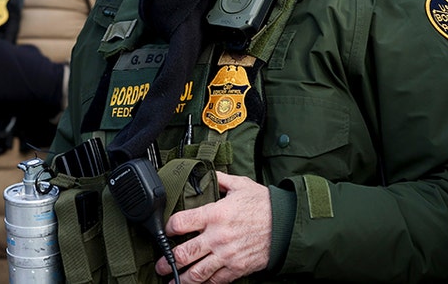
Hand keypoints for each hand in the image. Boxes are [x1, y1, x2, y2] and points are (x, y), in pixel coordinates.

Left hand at [156, 172, 271, 283]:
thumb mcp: (241, 185)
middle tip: (159, 265)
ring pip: (198, 272)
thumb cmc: (265, 204)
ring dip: (181, 278)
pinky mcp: (237, 268)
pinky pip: (217, 280)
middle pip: (184, 253)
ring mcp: (227, 255)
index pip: (181, 223)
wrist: (287, 225)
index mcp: (215, 214)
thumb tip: (206, 174)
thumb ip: (220, 180)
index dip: (167, 229)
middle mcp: (218, 236)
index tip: (164, 232)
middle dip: (168, 262)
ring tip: (171, 281)